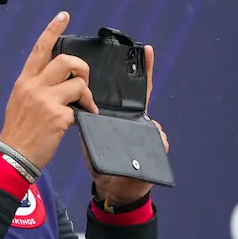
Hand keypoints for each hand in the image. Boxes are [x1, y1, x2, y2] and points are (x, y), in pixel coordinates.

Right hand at [0, 12, 98, 168]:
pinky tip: (75, 123)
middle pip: (66, 60)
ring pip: (79, 83)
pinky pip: (80, 108)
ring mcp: (45, 99)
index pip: (40, 49)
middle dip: (83, 69)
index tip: (63, 16)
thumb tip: (62, 83)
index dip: (52, 30)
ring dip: (87, 95)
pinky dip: (83, 115)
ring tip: (84, 107)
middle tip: (84, 84)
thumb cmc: (19, 132)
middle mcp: (34, 86)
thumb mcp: (21, 102)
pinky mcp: (57, 115)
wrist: (12, 156)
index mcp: (25, 81)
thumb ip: (38, 88)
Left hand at [90, 44, 169, 206]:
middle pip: (141, 99)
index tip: (146, 50)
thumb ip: (86, 123)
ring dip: (150, 121)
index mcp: (117, 117)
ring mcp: (145, 135)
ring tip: (150, 122)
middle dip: (145, 80)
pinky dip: (158, 140)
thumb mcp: (91, 140)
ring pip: (151, 120)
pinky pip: (159, 141)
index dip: (138, 72)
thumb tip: (78, 109)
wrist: (114, 188)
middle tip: (147, 60)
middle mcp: (133, 122)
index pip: (126, 91)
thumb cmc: (103, 163)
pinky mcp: (154, 150)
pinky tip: (156, 140)